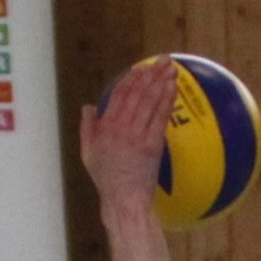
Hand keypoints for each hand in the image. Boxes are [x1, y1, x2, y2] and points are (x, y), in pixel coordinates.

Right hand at [81, 57, 176, 207]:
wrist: (124, 199)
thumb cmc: (107, 180)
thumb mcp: (88, 153)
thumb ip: (87, 127)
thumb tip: (88, 106)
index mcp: (106, 126)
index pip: (119, 94)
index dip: (131, 78)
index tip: (141, 68)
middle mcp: (122, 126)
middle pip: (138, 93)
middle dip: (151, 74)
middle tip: (163, 60)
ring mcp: (138, 134)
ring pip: (150, 101)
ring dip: (162, 82)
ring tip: (171, 68)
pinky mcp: (152, 144)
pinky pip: (160, 117)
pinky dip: (167, 100)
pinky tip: (173, 89)